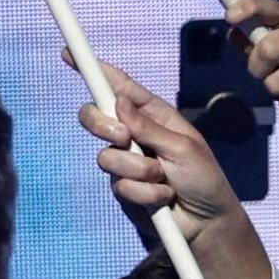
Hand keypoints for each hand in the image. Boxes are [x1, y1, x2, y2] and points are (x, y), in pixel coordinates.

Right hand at [74, 55, 243, 244]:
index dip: (95, 70)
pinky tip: (163, 198)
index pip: (119, 88)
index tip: (70, 55)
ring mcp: (126, 162)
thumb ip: (148, 127)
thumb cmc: (204, 180)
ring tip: (164, 180)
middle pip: (94, 116)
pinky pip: (119, 185)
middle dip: (103, 125)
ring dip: (138, 170)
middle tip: (124, 138)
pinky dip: (145, 193)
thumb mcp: (183, 148)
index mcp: (153, 116)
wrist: (207, 223)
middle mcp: (134, 135)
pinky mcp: (123, 188)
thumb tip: (119, 102)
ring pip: (106, 156)